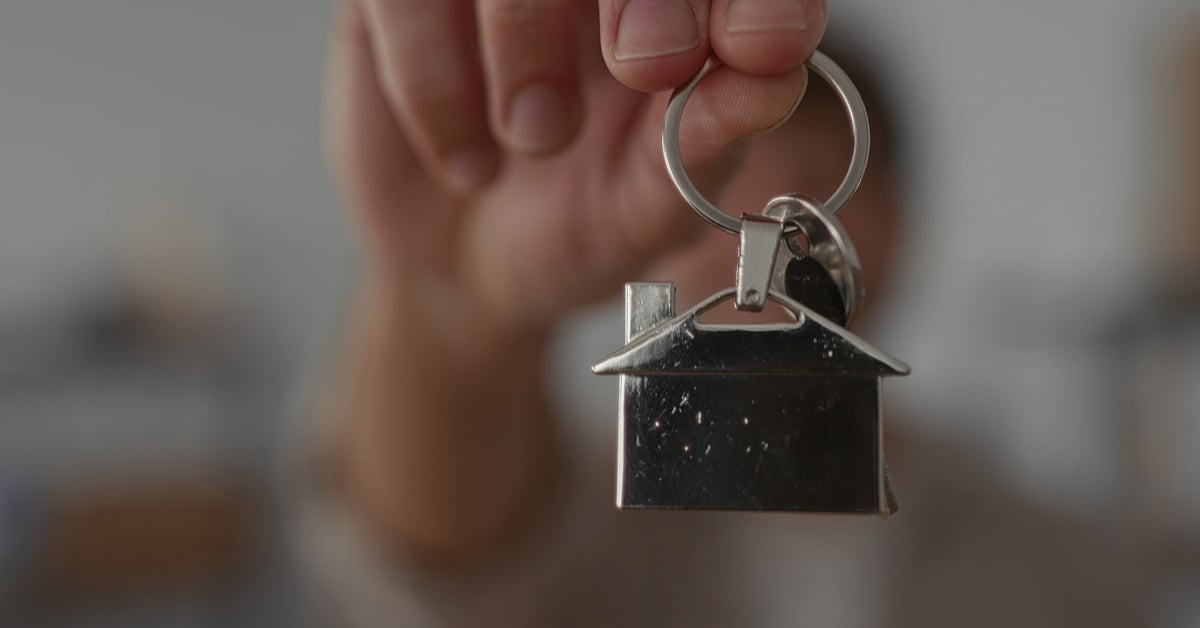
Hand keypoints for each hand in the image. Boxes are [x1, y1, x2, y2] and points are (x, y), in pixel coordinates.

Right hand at [330, 0, 827, 330]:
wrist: (455, 274)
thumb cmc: (570, 228)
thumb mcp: (647, 211)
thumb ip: (706, 144)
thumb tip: (771, 82)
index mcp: (680, 12)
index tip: (760, 46)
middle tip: (645, 66)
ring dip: (526, 39)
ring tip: (535, 141)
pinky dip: (434, 77)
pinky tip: (466, 155)